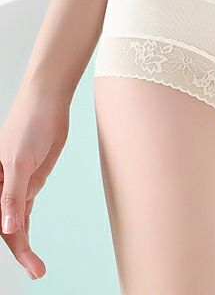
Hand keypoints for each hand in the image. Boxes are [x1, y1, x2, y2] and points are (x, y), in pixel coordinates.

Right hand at [0, 90, 69, 279]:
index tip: (26, 261)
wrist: (48, 104)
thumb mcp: (19, 162)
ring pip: (15, 222)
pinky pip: (25, 210)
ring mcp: (16, 186)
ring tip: (37, 268)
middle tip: (36, 270)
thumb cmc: (28, 126)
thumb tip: (8, 229)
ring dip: (24, 243)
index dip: (8, 243)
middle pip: (4, 227)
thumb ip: (13, 196)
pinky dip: (25, 227)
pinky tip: (28, 245)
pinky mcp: (31, 181)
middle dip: (19, 251)